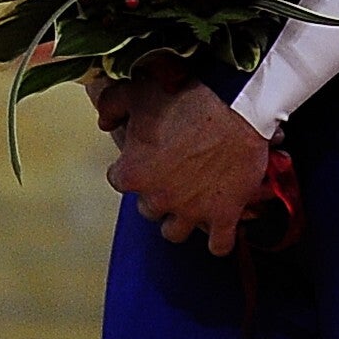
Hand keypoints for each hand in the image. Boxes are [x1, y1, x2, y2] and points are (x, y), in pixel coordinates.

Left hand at [99, 73, 273, 254]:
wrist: (235, 106)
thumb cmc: (184, 96)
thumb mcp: (136, 91)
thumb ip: (111, 106)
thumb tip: (103, 123)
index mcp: (134, 172)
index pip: (119, 181)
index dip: (131, 170)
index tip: (142, 161)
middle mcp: (158, 198)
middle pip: (147, 208)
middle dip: (155, 194)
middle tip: (169, 178)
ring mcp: (192, 211)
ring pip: (174, 232)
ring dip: (179, 220)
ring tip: (187, 205)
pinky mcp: (224, 216)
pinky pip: (218, 246)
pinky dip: (218, 240)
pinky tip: (218, 227)